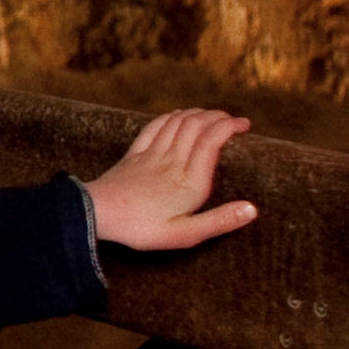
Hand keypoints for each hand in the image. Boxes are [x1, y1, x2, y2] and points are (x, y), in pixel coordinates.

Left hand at [84, 108, 257, 251]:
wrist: (96, 214)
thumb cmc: (141, 228)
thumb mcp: (185, 234)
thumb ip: (219, 221)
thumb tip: (252, 209)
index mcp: (189, 181)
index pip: (212, 141)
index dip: (229, 127)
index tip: (244, 125)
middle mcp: (172, 162)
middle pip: (196, 126)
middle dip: (217, 117)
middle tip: (234, 119)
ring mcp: (150, 155)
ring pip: (176, 123)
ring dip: (197, 114)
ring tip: (212, 115)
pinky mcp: (133, 155)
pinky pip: (154, 127)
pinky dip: (170, 117)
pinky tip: (176, 116)